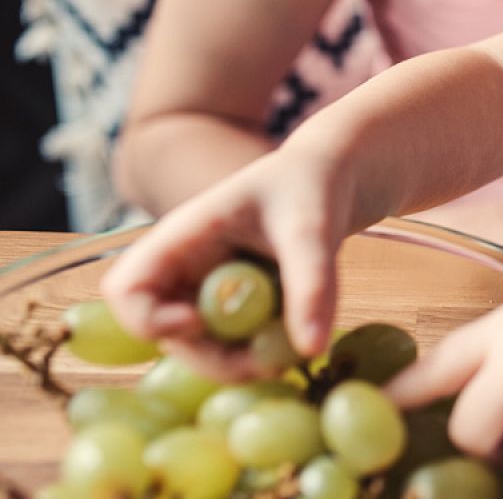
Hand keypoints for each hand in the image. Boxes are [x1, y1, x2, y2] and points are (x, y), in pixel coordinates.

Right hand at [101, 144, 362, 372]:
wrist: (334, 179)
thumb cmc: (311, 187)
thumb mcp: (314, 229)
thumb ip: (312, 284)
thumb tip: (311, 350)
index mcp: (182, 238)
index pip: (126, 290)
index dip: (149, 320)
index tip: (201, 324)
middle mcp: (185, 271)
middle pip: (168, 337)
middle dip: (217, 359)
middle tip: (276, 362)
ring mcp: (208, 295)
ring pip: (205, 351)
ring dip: (245, 363)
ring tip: (298, 349)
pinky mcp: (236, 312)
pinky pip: (236, 349)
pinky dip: (264, 355)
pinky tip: (301, 339)